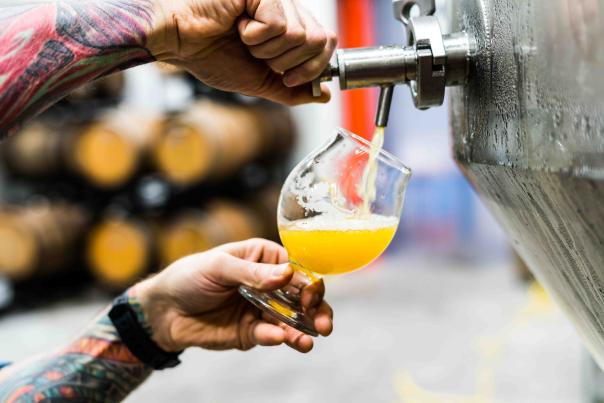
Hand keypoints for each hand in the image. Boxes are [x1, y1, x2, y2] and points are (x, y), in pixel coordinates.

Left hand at [136, 239, 332, 352]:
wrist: (164, 310)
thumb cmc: (190, 276)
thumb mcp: (218, 266)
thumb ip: (251, 272)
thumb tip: (284, 274)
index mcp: (264, 259)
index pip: (296, 269)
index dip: (308, 282)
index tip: (311, 295)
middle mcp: (269, 284)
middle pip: (301, 297)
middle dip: (316, 310)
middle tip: (324, 324)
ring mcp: (262, 309)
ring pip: (291, 320)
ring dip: (303, 330)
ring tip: (308, 341)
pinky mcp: (251, 333)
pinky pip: (269, 336)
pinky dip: (277, 338)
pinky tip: (279, 339)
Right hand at [148, 0, 336, 104]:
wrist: (180, 44)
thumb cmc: (212, 57)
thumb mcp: (260, 82)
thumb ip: (292, 90)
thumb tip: (322, 95)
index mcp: (289, 26)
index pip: (326, 42)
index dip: (314, 67)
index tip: (289, 78)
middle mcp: (287, 7)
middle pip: (319, 40)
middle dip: (289, 62)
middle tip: (260, 57)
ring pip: (299, 35)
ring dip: (267, 50)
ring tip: (244, 40)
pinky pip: (278, 25)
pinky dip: (255, 37)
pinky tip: (237, 26)